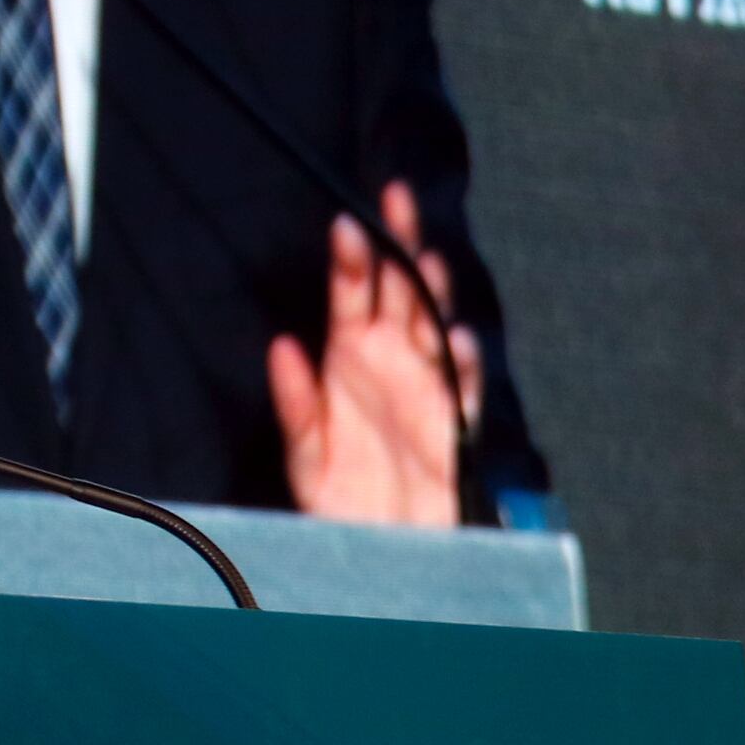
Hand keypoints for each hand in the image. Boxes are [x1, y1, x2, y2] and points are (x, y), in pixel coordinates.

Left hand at [264, 182, 477, 529]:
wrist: (384, 546)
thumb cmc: (344, 494)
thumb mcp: (304, 450)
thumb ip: (294, 401)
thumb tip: (281, 347)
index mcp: (352, 355)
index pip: (353, 292)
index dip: (352, 256)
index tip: (346, 221)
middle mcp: (393, 359)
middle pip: (400, 288)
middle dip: (399, 243)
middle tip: (394, 199)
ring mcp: (427, 384)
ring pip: (435, 323)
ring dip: (432, 293)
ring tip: (423, 261)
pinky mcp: (456, 420)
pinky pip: (462, 386)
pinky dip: (459, 363)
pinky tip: (452, 339)